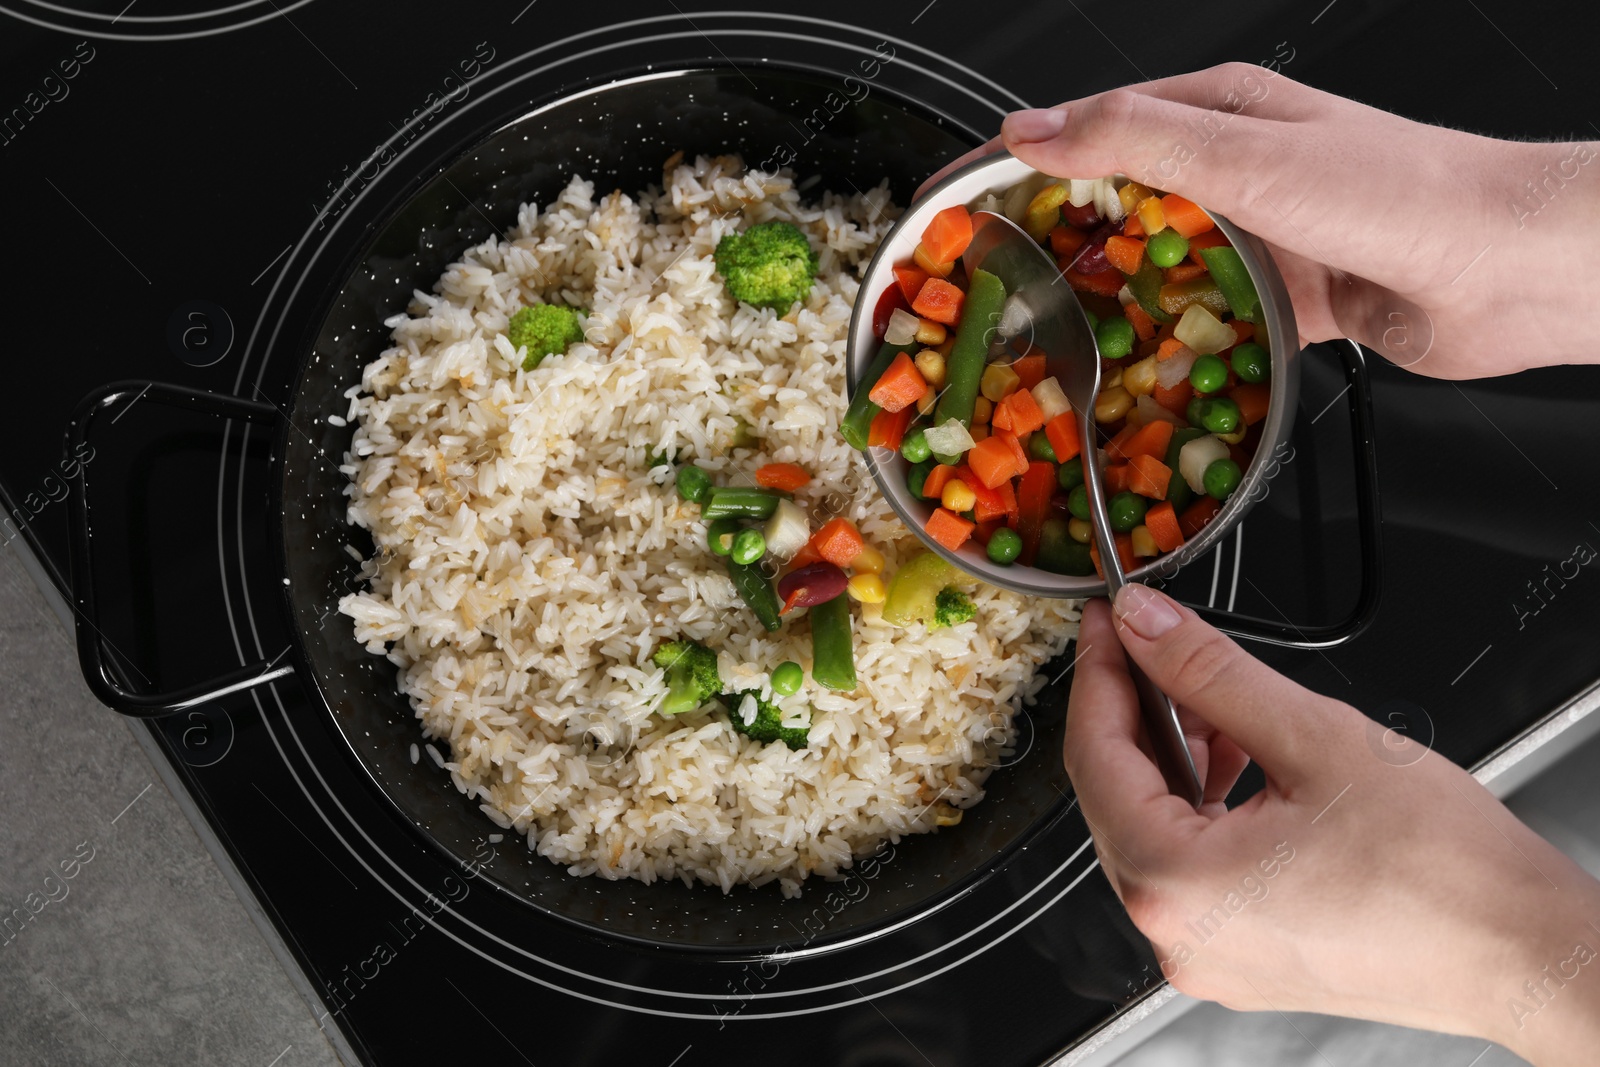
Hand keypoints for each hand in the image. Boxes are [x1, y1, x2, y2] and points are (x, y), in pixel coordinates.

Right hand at [923, 64, 1599, 379]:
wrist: (1510, 269)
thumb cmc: (1399, 195)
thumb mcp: (1245, 156)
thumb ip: (1134, 140)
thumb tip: (1030, 129)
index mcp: (1216, 113)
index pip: (1082, 128)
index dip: (1005, 165)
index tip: (942, 204)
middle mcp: (1233, 170)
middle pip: (1110, 206)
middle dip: (1043, 246)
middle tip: (982, 294)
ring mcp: (1259, 235)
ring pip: (1154, 271)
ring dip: (1105, 306)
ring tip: (1044, 348)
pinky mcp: (1288, 298)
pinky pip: (1206, 323)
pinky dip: (1169, 348)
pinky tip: (1135, 378)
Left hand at [1065, 584, 1599, 1064]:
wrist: (1524, 951)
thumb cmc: (1444, 872)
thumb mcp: (1314, 736)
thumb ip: (1209, 673)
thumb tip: (1145, 626)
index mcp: (1175, 884)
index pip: (1093, 756)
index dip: (1099, 673)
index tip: (1107, 622)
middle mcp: (1175, 934)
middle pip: (1113, 794)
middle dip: (1134, 711)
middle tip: (1150, 642)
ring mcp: (1206, 953)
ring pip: (1152, 828)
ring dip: (1172, 756)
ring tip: (1212, 701)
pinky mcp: (1240, 957)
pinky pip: (1191, 866)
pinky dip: (1202, 805)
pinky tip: (1237, 760)